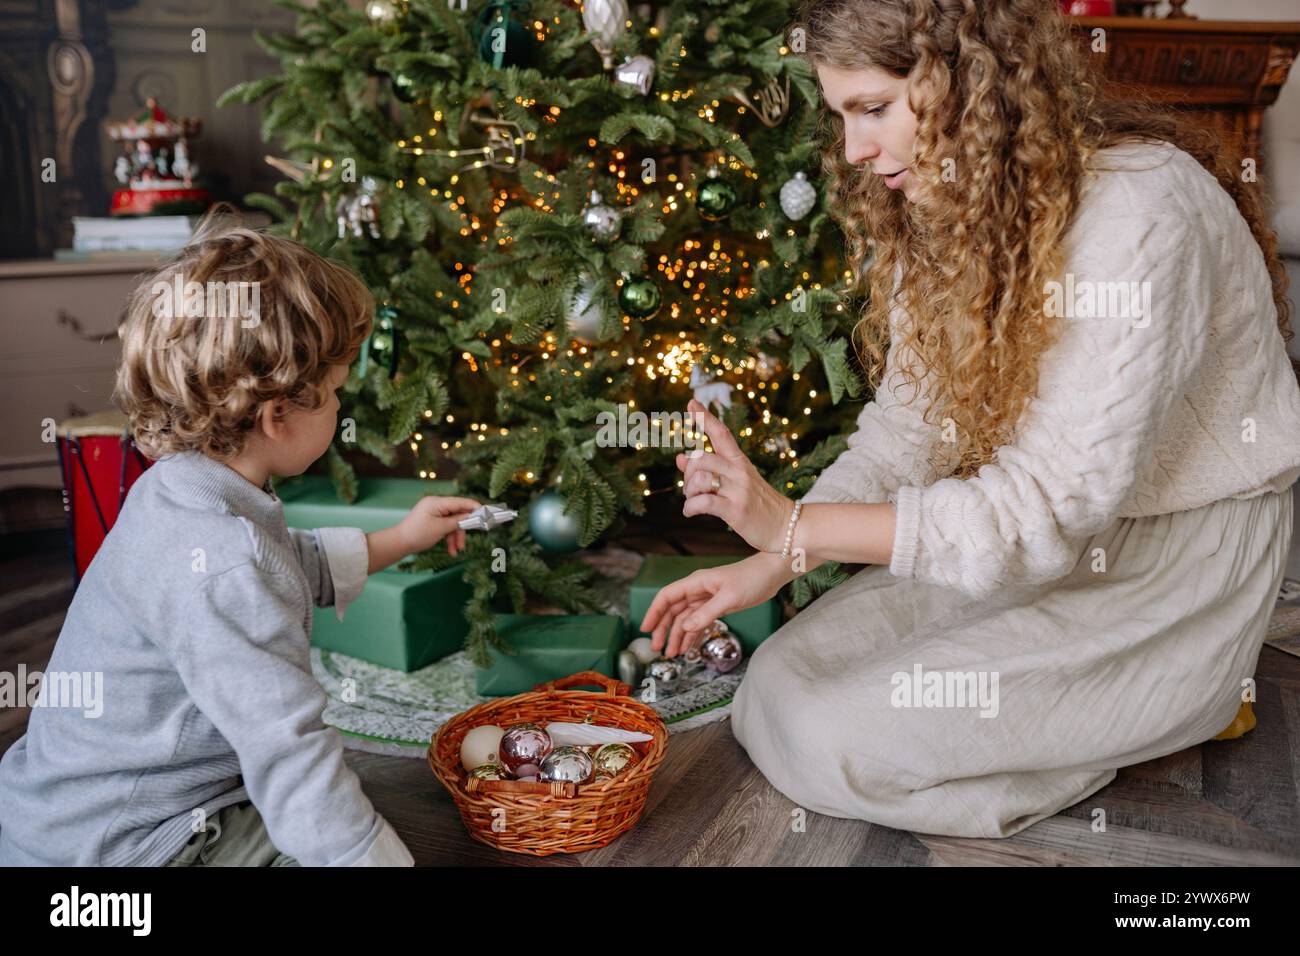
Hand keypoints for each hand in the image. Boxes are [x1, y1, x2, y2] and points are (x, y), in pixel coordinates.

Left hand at [398, 496, 480, 556]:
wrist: (399, 544)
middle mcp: (436, 505)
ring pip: (453, 523)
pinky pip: (446, 527)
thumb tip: (471, 516)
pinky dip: (449, 538)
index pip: (460, 502)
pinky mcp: (433, 521)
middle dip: (462, 529)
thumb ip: (457, 521)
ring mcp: (434, 513)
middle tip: (468, 540)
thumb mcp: (440, 528)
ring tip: (457, 550)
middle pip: (458, 514)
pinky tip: (451, 550)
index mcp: (437, 502)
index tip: (487, 513)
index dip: (474, 507)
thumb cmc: (418, 534)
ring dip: (456, 537)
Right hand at [638, 553, 790, 657]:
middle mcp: (697, 590)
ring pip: (685, 619)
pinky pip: (699, 622)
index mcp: (696, 582)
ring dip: (677, 636)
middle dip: (664, 629)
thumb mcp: (729, 597)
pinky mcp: (716, 607)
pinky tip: (687, 648)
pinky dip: (692, 635)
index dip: (654, 612)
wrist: (771, 574)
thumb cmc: (751, 579)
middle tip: (658, 648)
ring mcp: (706, 599)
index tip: (646, 629)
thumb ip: (707, 612)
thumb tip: (686, 627)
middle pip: (672, 610)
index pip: (667, 596)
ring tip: (671, 654)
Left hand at [676, 398, 794, 553]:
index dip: (705, 417)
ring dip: (688, 492)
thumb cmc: (758, 504)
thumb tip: (680, 458)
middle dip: (688, 473)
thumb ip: (708, 470)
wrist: (787, 527)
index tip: (691, 402)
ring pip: (701, 479)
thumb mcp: (735, 482)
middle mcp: (739, 472)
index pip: (721, 433)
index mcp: (740, 462)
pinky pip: (704, 503)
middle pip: (701, 458)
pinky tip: (690, 512)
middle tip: (690, 488)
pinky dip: (690, 508)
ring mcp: (738, 490)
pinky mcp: (736, 510)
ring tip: (692, 501)